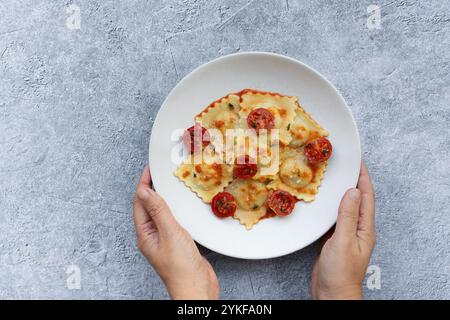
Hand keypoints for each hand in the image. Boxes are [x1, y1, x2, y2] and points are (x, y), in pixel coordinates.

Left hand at [133, 166, 219, 299]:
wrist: (196, 287)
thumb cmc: (181, 267)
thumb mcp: (169, 233)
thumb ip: (158, 211)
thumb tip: (145, 191)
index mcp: (145, 234)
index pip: (140, 203)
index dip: (144, 184)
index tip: (149, 169)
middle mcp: (152, 236)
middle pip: (148, 206)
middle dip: (152, 188)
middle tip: (157, 172)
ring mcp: (164, 239)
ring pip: (161, 212)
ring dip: (163, 197)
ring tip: (167, 183)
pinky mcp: (177, 242)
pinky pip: (172, 219)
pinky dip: (174, 208)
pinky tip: (180, 205)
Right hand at [311, 161, 375, 299]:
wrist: (332, 293)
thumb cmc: (340, 272)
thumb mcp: (344, 241)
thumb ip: (348, 217)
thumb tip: (353, 192)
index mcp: (365, 228)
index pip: (366, 197)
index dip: (363, 178)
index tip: (358, 161)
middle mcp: (358, 229)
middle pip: (358, 199)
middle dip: (353, 180)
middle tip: (345, 165)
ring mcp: (347, 234)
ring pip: (345, 207)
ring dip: (342, 191)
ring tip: (334, 178)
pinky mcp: (335, 239)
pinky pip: (335, 217)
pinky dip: (331, 205)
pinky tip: (324, 202)